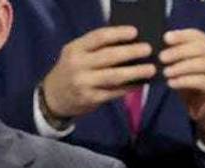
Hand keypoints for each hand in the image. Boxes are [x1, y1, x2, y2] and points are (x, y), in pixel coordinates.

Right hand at [41, 26, 156, 118]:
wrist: (54, 97)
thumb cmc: (72, 70)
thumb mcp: (76, 55)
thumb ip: (96, 49)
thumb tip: (129, 44)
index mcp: (75, 49)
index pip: (98, 37)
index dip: (118, 34)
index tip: (135, 32)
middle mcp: (78, 65)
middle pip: (109, 56)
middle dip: (131, 52)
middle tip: (148, 50)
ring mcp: (84, 83)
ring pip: (114, 76)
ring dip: (135, 72)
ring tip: (151, 69)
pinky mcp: (91, 98)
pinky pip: (114, 92)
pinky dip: (129, 87)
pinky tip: (140, 83)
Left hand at [160, 28, 204, 144]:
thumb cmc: (192, 87)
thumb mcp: (183, 69)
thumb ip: (176, 57)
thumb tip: (158, 47)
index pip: (197, 35)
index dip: (181, 35)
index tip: (165, 38)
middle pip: (200, 49)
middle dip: (178, 52)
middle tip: (161, 57)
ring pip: (202, 64)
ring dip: (181, 67)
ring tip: (165, 72)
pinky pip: (202, 82)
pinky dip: (185, 81)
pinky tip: (172, 83)